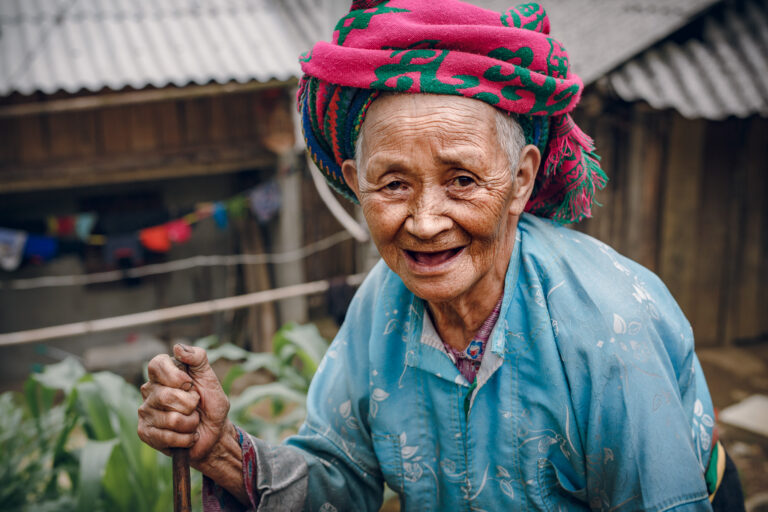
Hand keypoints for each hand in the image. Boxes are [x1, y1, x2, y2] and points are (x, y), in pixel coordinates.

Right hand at [138, 344, 230, 465]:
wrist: (214, 432)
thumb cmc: (210, 403)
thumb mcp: (210, 378)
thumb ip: (197, 358)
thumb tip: (177, 347)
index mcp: (162, 373)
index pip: (156, 364)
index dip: (176, 376)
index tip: (189, 384)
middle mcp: (149, 390)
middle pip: (166, 396)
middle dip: (190, 404)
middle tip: (194, 406)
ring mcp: (145, 411)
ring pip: (171, 419)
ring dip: (191, 423)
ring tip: (192, 422)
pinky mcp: (145, 432)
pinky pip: (168, 437)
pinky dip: (186, 438)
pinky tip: (187, 436)